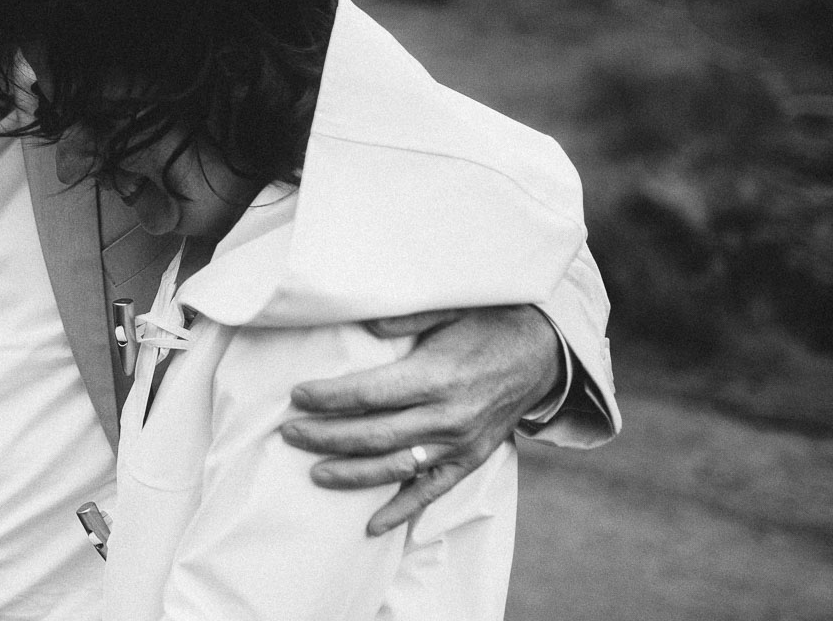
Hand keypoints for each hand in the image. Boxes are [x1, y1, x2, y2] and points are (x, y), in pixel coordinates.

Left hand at [279, 305, 562, 535]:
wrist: (543, 353)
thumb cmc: (489, 323)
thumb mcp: (450, 307)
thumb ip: (406, 315)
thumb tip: (365, 326)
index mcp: (437, 376)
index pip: (370, 393)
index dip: (330, 397)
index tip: (296, 396)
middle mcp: (447, 416)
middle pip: (375, 434)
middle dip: (327, 436)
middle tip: (289, 434)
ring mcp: (459, 443)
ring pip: (397, 467)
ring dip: (353, 474)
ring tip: (315, 473)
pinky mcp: (470, 459)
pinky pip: (432, 491)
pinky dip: (402, 511)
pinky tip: (371, 525)